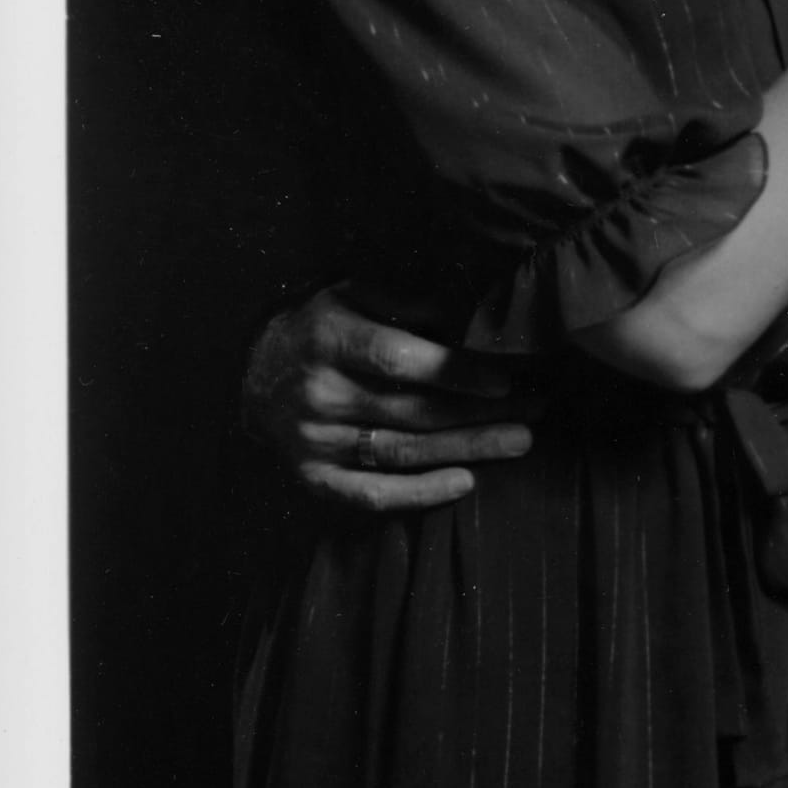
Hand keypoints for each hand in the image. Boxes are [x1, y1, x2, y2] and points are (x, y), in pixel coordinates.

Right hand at [242, 286, 540, 511]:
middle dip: (481, 412)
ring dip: (468, 449)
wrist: (252, 371)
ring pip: (403, 451)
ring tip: (520, 440)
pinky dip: (420, 492)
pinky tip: (466, 483)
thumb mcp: (352, 293)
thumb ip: (406, 299)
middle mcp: (319, 392)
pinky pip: (370, 493)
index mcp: (329, 338)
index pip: (396, 359)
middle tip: (535, 409)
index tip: (502, 379)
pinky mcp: (313, 476)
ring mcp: (314, 440)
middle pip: (411, 410)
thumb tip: (471, 309)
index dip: (452, 371)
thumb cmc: (322, 325)